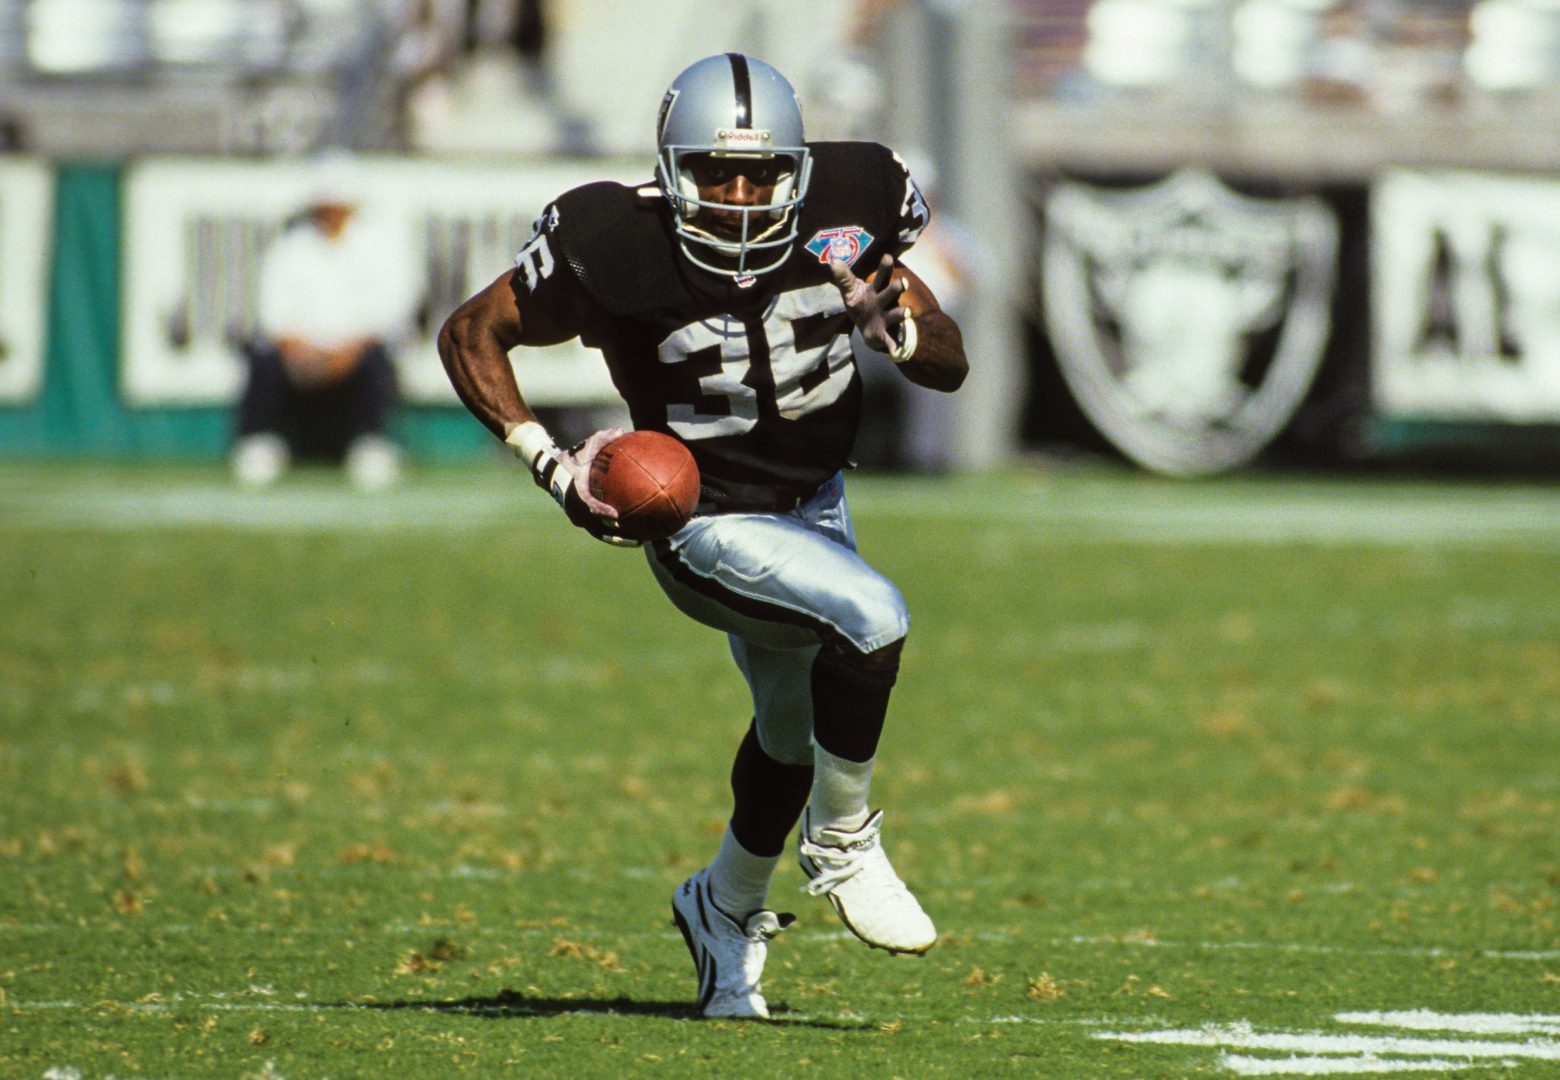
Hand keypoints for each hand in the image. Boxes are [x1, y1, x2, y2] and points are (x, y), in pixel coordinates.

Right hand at [527, 425, 639, 546]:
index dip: (602, 512)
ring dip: (619, 539)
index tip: (617, 517)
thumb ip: (603, 439)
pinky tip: (632, 533)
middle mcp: (577, 509)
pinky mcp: (581, 519)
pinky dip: (615, 533)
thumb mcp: (585, 447)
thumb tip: (621, 430)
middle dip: (617, 535)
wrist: (550, 470)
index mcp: (577, 493)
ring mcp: (578, 516)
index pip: (589, 505)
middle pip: (598, 528)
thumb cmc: (571, 458)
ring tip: (638, 542)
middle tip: (636, 539)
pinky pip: (600, 528)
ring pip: (600, 532)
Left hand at [829, 254, 908, 355]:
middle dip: (897, 287)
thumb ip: (844, 278)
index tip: (887, 257)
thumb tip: (834, 260)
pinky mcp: (883, 334)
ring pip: (896, 313)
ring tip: (907, 312)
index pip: (880, 276)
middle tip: (903, 282)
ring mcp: (886, 317)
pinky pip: (889, 339)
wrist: (869, 328)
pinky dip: (892, 344)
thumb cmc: (862, 303)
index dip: (884, 267)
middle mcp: (884, 301)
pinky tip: (895, 348)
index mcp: (875, 290)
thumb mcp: (851, 291)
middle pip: (891, 292)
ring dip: (901, 313)